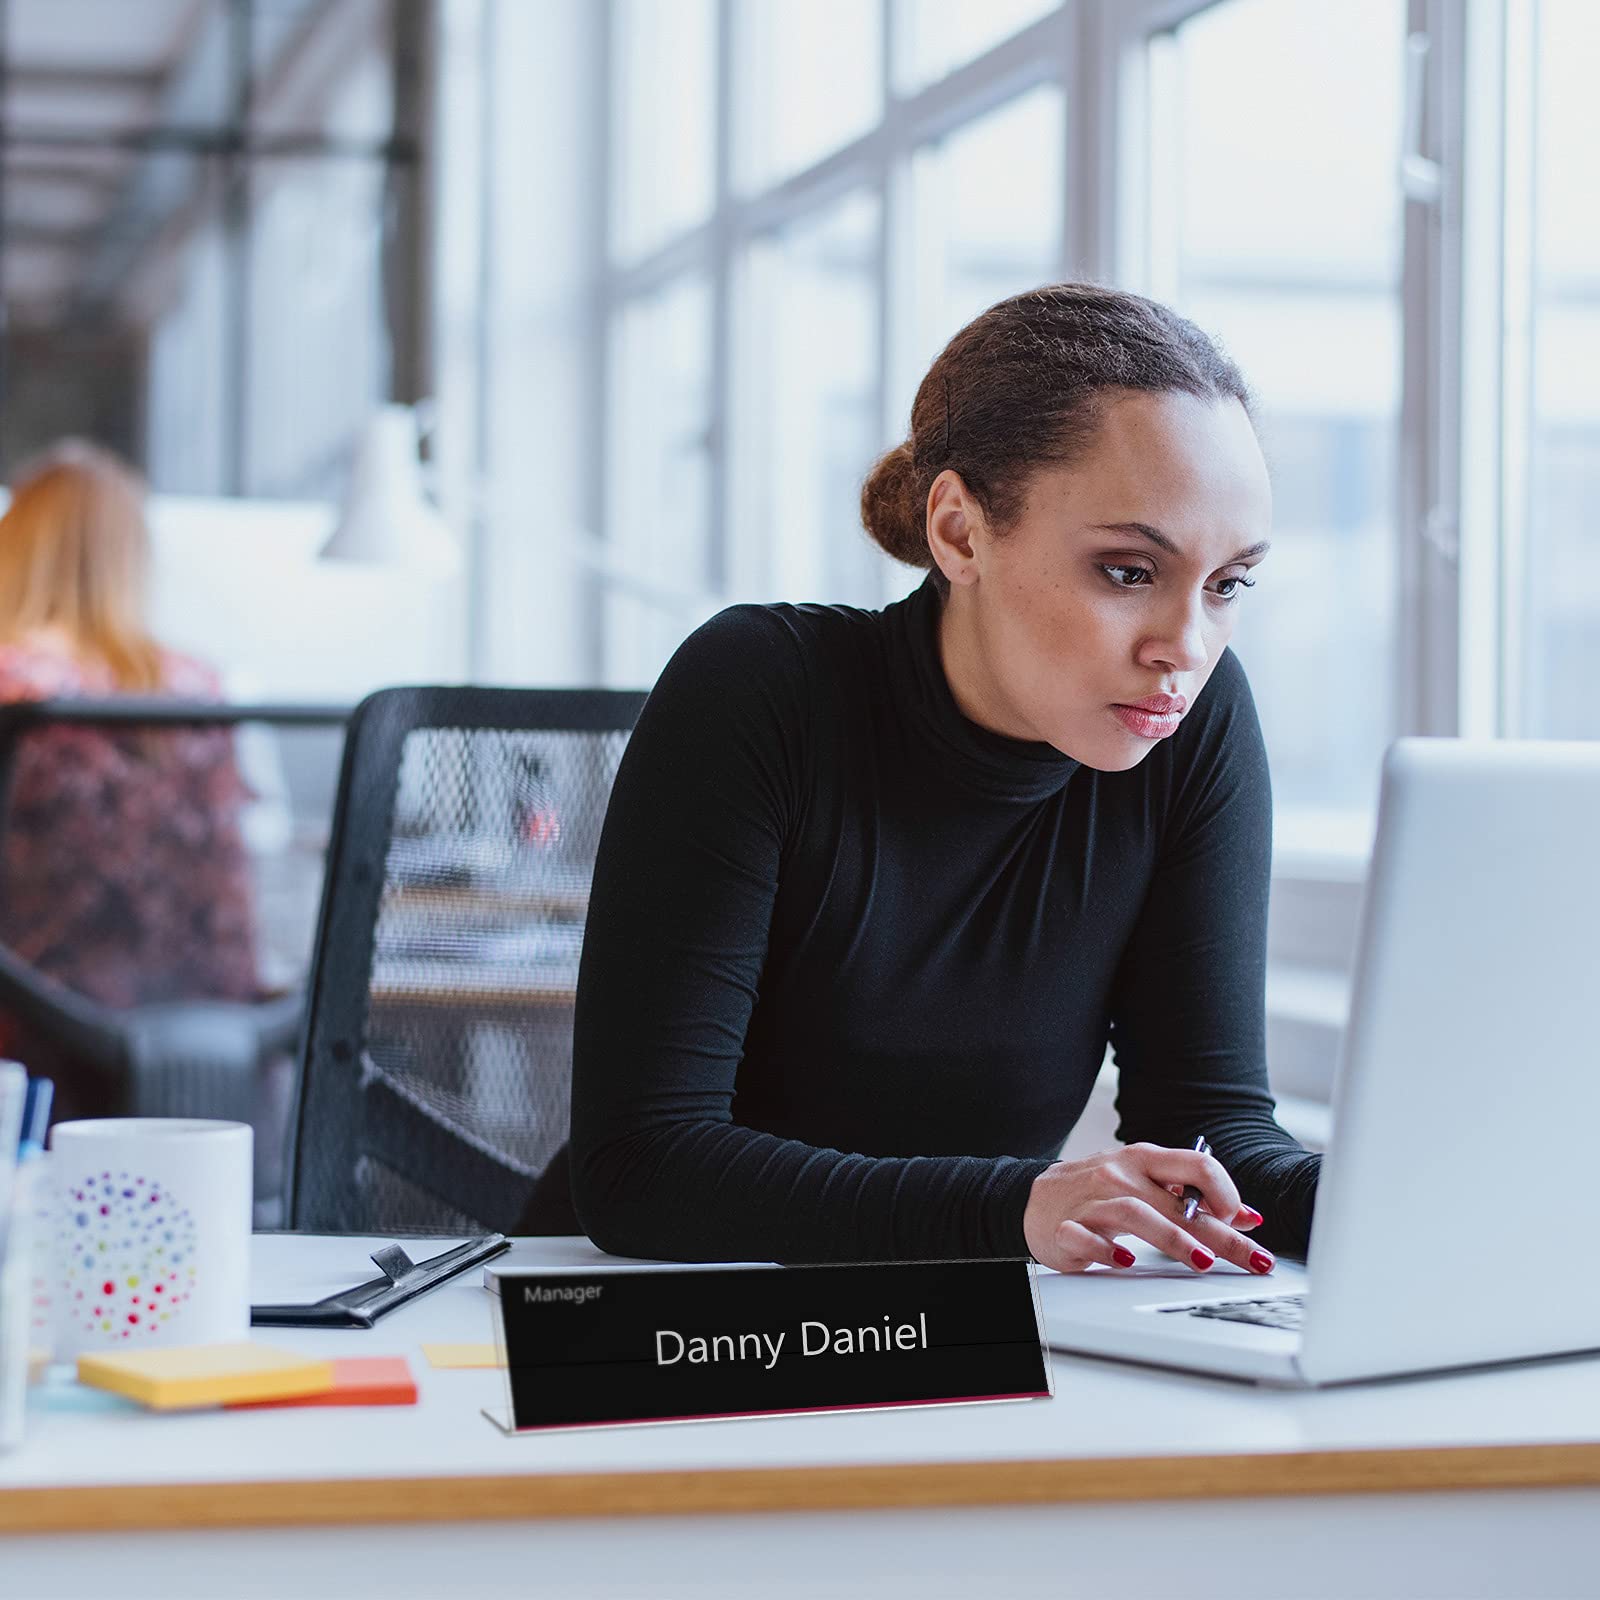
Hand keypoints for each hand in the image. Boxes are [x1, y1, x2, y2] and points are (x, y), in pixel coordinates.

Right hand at [1022, 1142, 1273, 1275]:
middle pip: (1178, 1202)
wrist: (1033, 1200)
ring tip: (1201, 1262)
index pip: (1196, 1165)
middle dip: (1221, 1233)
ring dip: (1172, 1239)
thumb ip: (1192, 1198)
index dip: (1226, 1193)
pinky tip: (1126, 1263)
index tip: (1244, 1221)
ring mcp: (1091, 1201)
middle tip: (1252, 1258)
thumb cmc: (1098, 1193)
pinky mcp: (1066, 1228)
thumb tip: (1246, 1217)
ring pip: (1135, 1213)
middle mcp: (1120, 1175)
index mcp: (1144, 1160)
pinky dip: (1106, 1250)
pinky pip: (1085, 1238)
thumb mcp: (1146, 1184)